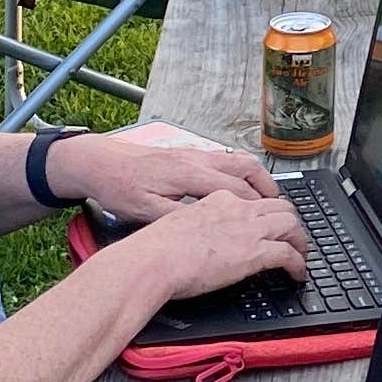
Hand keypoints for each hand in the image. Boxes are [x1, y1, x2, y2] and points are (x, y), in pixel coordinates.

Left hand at [63, 123, 283, 228]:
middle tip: (282, 211)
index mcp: (190, 174)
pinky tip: (241, 187)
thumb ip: (178, 217)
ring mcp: (194, 154)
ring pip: (238, 160)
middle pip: (246, 168)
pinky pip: (226, 159)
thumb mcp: (145, 211)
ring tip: (270, 198)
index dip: (259, 208)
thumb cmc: (119, 187)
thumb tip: (208, 227)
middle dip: (269, 189)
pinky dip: (242, 172)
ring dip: (258, 178)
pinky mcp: (188, 155)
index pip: (238, 188)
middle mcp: (198, 160)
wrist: (98, 162)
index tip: (273, 224)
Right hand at [127, 175, 310, 312]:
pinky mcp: (255, 252)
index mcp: (217, 200)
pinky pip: (289, 255)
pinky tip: (297, 274)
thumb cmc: (156, 249)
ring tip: (301, 254)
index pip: (251, 199)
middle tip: (293, 236)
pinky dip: (298, 264)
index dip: (264, 211)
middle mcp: (238, 209)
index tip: (266, 222)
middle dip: (290, 221)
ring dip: (301, 240)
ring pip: (291, 225)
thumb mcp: (178, 225)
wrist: (154, 259)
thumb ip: (195, 226)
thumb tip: (197, 241)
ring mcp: (249, 229)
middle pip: (279, 206)